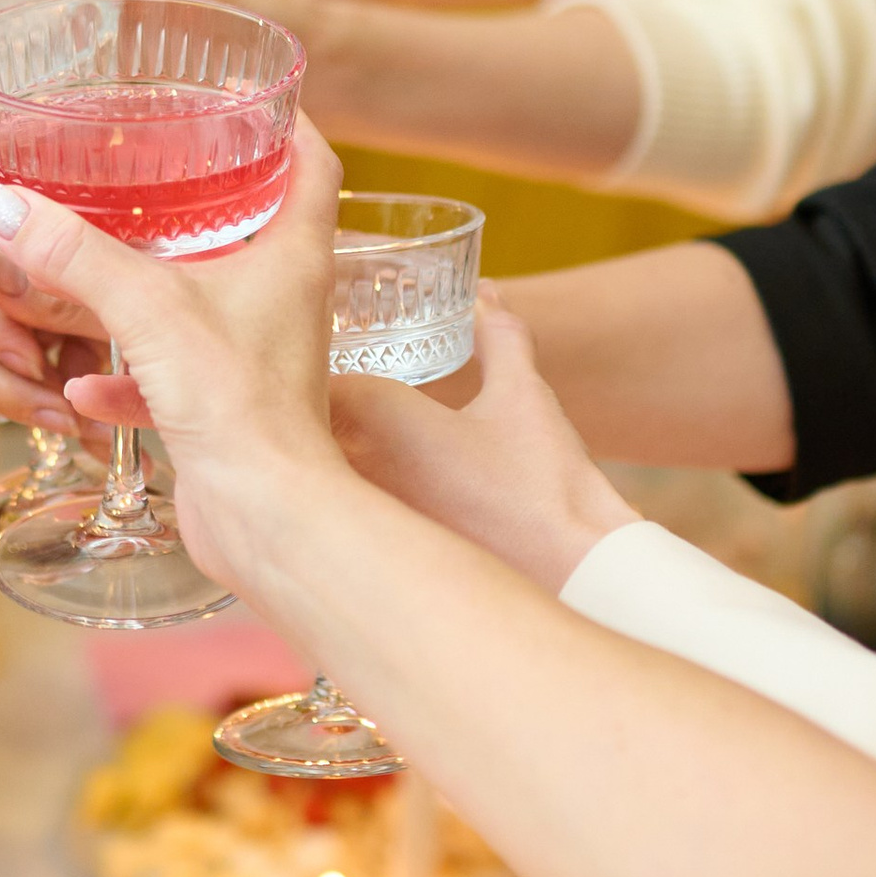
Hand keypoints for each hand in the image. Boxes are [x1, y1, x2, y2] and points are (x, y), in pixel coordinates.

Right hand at [0, 125, 349, 583]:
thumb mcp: (149, 307)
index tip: (247, 98)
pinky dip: (126, 375)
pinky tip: (80, 383)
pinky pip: (170, 375)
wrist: (266, 515)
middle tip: (152, 171)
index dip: (284, 124)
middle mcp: (285, 301)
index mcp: (293, 256)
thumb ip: (77, 254)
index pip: (311, 166)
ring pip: (206, 304)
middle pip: (255, 228)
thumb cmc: (240, 405)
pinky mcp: (226, 409)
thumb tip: (6, 204)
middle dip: (202, 202)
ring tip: (105, 262)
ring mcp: (257, 357)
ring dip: (155, 289)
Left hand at [332, 304, 633, 593]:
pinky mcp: (376, 564)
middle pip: (300, 431)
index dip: (309, 367)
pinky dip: (343, 518)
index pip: (305, 378)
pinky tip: (374, 519)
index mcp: (374, 415)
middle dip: (309, 418)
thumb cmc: (547, 484)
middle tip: (329, 407)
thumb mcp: (524, 395)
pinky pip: (338, 531)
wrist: (575, 578)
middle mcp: (351, 467)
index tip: (324, 360)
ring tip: (355, 461)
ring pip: (315, 483)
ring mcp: (359, 521)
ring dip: (324, 468)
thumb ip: (501, 337)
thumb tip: (488, 298)